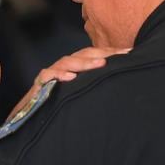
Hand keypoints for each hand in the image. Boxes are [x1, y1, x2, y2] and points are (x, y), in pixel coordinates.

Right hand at [6, 46, 129, 122]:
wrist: (32, 112)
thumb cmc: (60, 102)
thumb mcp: (82, 92)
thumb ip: (96, 84)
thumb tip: (121, 81)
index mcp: (77, 65)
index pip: (97, 54)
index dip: (114, 52)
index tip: (132, 53)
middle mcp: (65, 66)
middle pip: (85, 54)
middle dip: (104, 53)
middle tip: (124, 55)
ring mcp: (52, 72)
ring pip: (69, 62)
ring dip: (85, 63)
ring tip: (101, 64)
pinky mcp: (40, 82)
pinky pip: (48, 76)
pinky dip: (58, 75)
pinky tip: (70, 78)